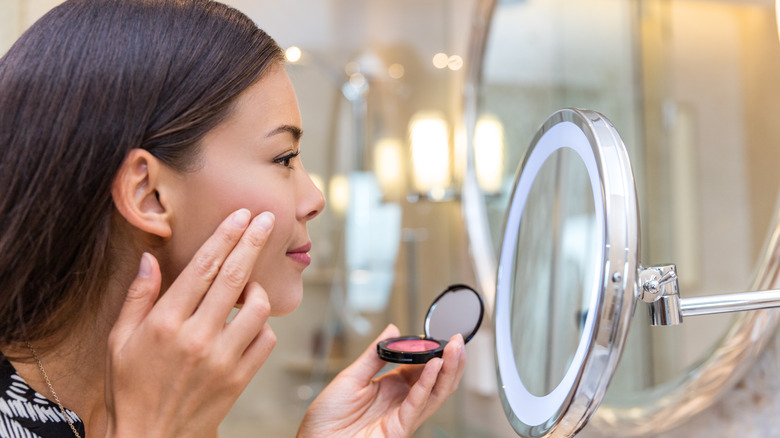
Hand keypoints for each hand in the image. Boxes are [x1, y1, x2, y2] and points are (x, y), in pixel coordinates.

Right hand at [105, 209, 276, 437]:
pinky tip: (250, 322)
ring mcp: (222, 359)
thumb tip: (149, 259)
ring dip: (258, 290)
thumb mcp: (119, 341)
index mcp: (165, 323)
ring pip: (258, 308)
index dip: (226, 236)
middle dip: (254, 242)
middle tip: (268, 220)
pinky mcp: (239, 378)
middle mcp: (197, 337)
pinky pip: (265, 340)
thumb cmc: (131, 388)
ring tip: (248, 287)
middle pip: (235, 277)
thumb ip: (138, 297)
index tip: (242, 215)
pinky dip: (263, 325)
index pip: (203, 267)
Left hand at [297, 324, 466, 437]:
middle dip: (450, 360)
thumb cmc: (326, 418)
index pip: (420, 368)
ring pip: (435, 393)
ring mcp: (402, 416)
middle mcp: (400, 401)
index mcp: (390, 388)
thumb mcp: (350, 377)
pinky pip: (418, 404)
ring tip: (455, 348)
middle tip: (458, 340)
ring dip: (448, 370)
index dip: (432, 353)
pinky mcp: (399, 428)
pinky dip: (428, 384)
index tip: (440, 336)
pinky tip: (435, 366)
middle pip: (435, 381)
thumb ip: (375, 355)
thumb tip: (393, 330)